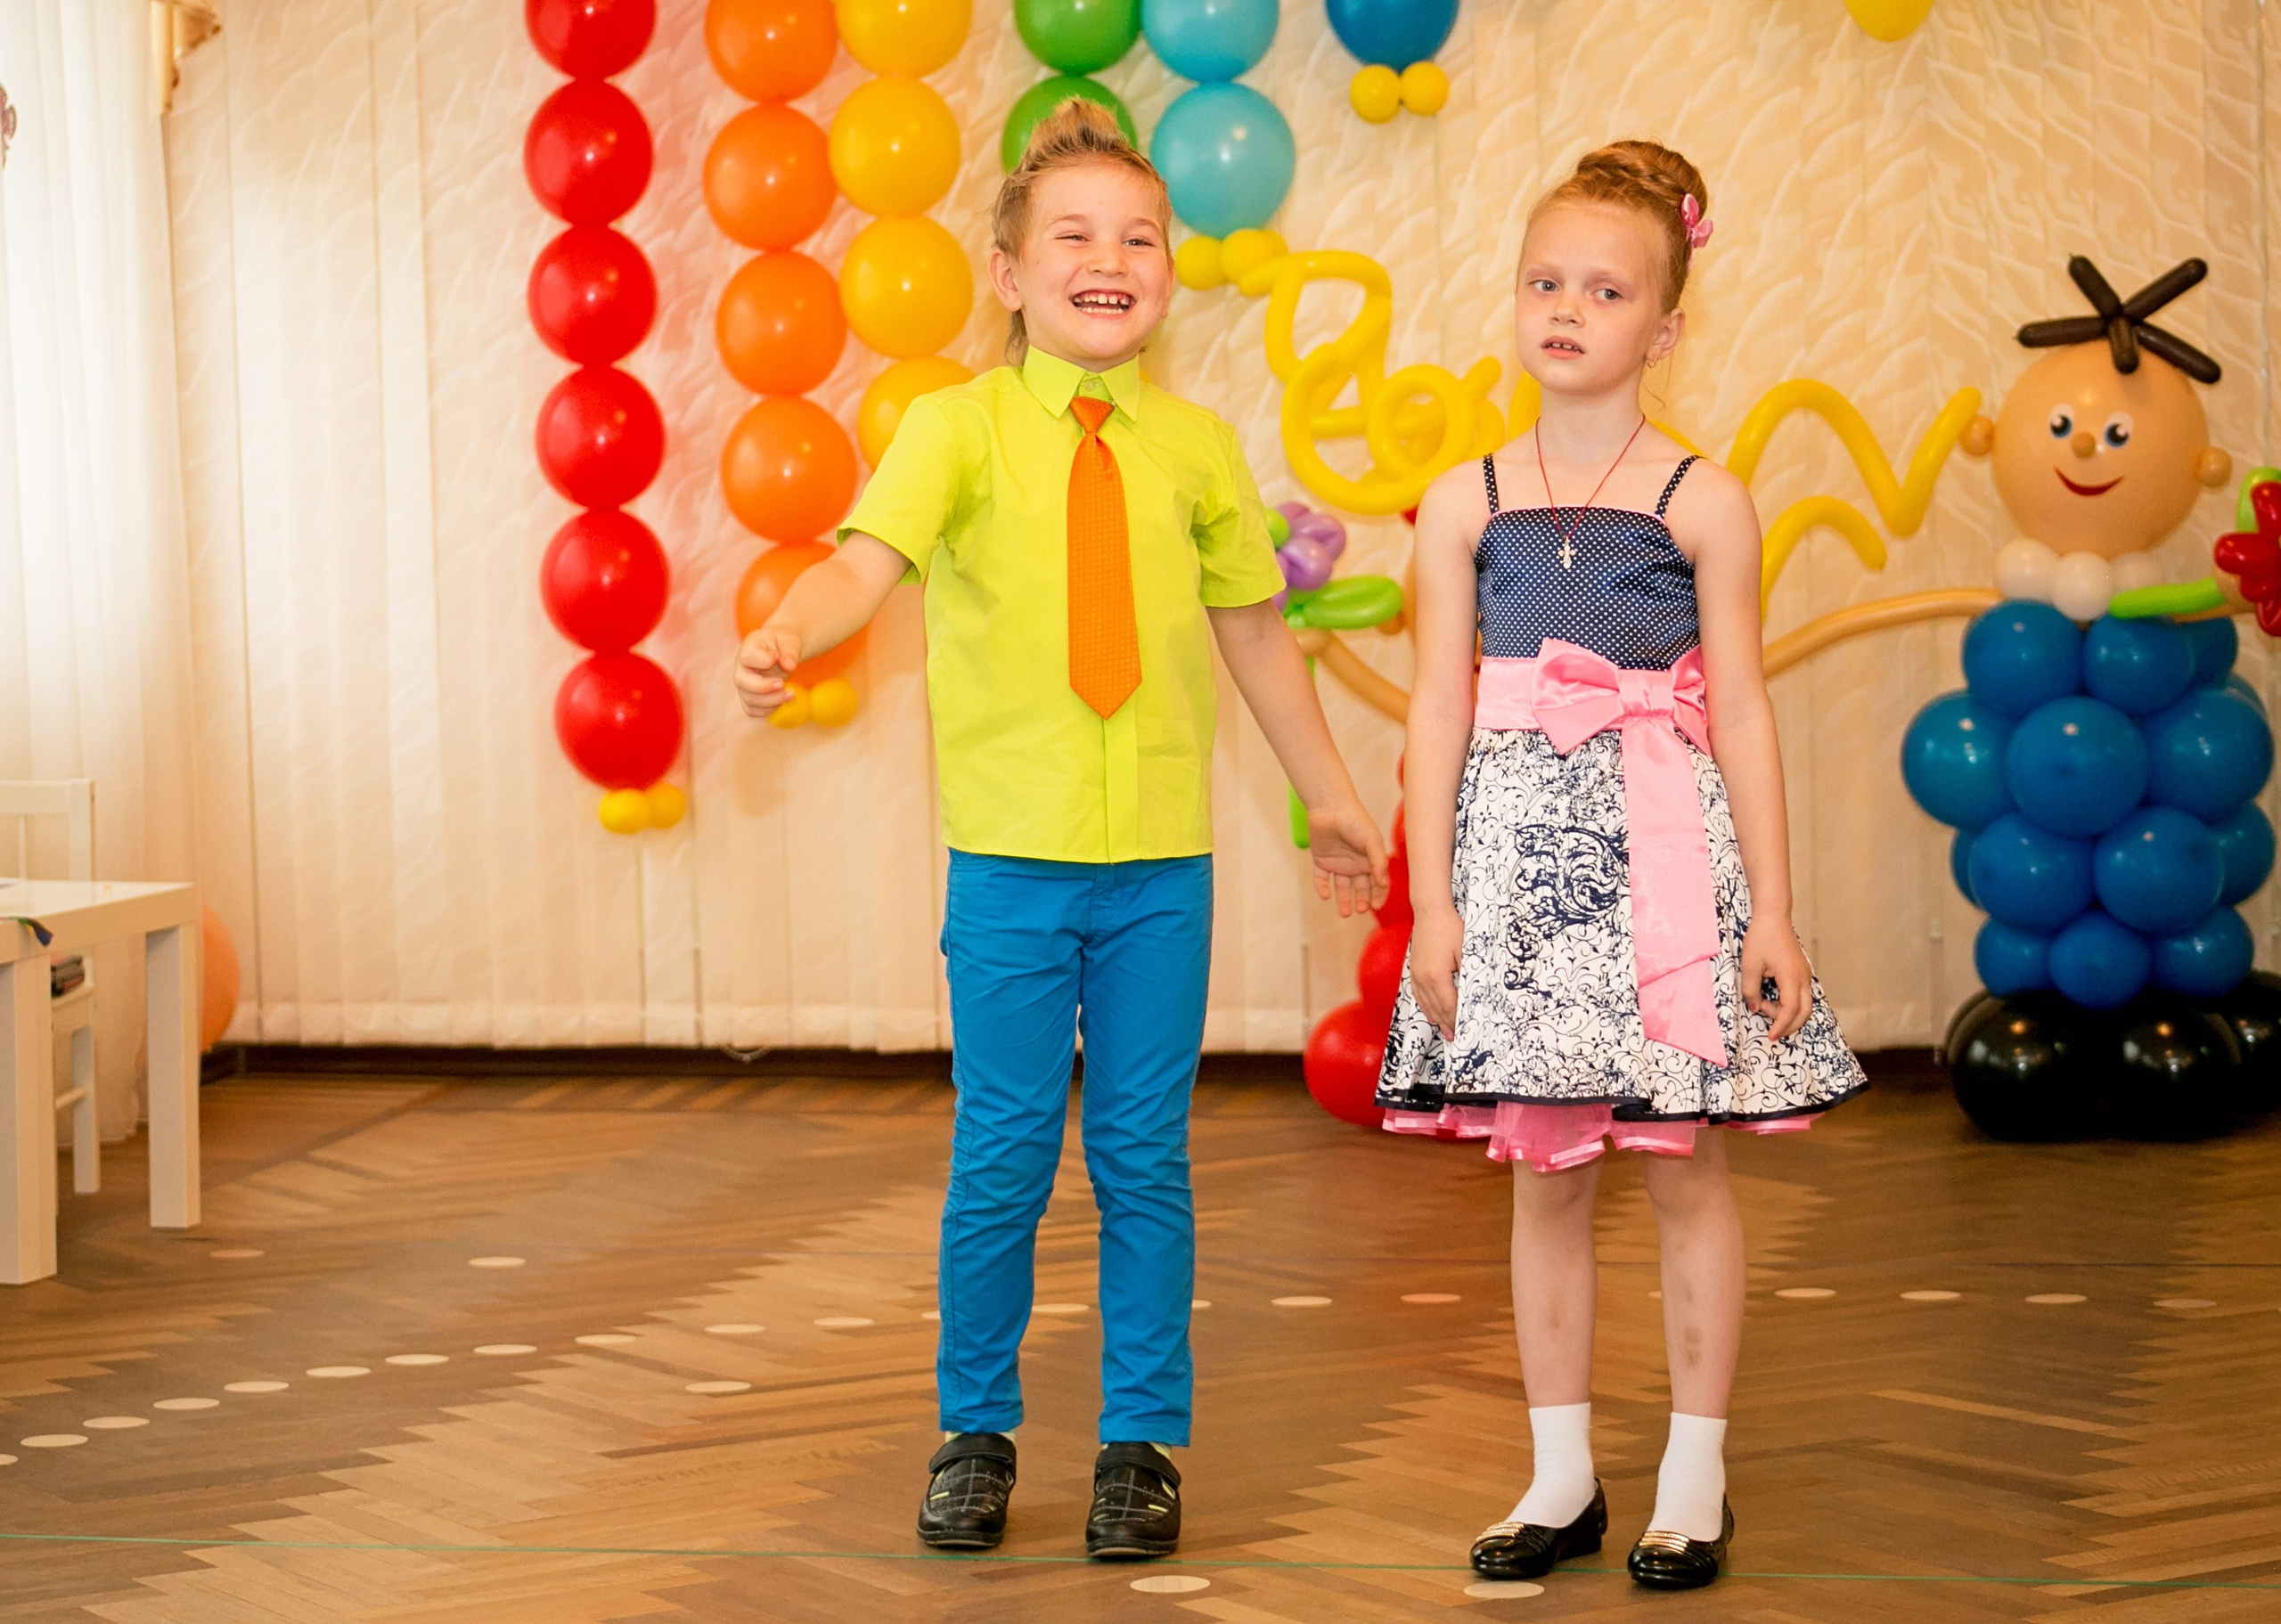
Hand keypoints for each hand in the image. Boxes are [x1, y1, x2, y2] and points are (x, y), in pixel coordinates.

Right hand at [734, 627, 801, 717]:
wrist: (780, 651)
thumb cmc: (781, 643)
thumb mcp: (788, 640)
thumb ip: (790, 651)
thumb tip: (789, 666)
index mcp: (748, 650)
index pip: (746, 657)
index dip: (763, 661)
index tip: (777, 656)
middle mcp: (741, 669)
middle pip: (742, 682)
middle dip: (764, 687)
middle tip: (783, 684)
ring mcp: (744, 685)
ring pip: (749, 700)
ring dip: (772, 701)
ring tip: (791, 694)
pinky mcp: (750, 698)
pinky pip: (753, 711)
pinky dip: (769, 710)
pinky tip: (783, 701)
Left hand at [1306, 799, 1389, 916]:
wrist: (1330, 806)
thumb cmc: (1355, 821)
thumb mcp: (1372, 841)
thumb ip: (1379, 862)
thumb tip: (1383, 883)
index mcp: (1370, 860)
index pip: (1377, 883)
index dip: (1379, 896)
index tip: (1376, 906)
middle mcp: (1355, 864)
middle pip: (1360, 889)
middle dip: (1361, 901)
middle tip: (1360, 909)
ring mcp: (1338, 864)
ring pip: (1341, 888)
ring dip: (1343, 901)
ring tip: (1345, 913)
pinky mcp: (1321, 861)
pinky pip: (1321, 879)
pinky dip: (1322, 888)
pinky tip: (1325, 895)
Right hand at [1407, 905, 1460, 1040]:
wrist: (1430, 911)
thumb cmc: (1450, 928)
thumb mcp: (1465, 951)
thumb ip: (1468, 975)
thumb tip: (1472, 994)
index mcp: (1437, 976)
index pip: (1449, 1004)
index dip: (1457, 1019)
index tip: (1464, 1030)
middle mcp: (1424, 978)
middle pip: (1436, 1007)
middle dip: (1446, 1023)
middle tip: (1454, 1037)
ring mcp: (1416, 974)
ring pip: (1426, 1003)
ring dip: (1435, 1018)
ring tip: (1444, 1030)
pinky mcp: (1413, 969)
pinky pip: (1418, 994)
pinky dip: (1424, 1006)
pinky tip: (1429, 1013)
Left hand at [1740, 917, 1810, 1042]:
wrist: (1773, 917)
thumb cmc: (1761, 938)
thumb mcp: (1749, 965)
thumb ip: (1751, 990)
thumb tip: (1755, 1008)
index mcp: (1791, 977)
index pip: (1790, 1010)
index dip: (1781, 1025)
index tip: (1771, 1036)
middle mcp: (1803, 978)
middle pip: (1804, 1012)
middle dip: (1789, 1025)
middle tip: (1773, 1032)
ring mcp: (1805, 975)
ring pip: (1804, 1004)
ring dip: (1787, 1013)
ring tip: (1764, 1005)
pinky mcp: (1802, 972)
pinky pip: (1801, 995)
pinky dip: (1789, 1004)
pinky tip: (1772, 1000)